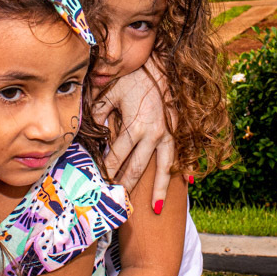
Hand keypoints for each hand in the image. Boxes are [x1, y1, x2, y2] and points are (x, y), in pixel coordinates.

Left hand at [98, 58, 176, 211]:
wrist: (161, 67)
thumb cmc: (133, 78)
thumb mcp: (110, 93)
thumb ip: (99, 113)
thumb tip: (91, 131)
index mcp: (134, 126)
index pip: (116, 157)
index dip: (106, 170)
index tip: (98, 183)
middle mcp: (153, 135)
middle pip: (137, 168)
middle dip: (125, 186)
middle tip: (117, 204)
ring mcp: (168, 134)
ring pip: (163, 168)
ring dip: (158, 189)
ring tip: (154, 209)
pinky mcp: (177, 131)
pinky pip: (179, 156)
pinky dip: (182, 171)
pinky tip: (185, 184)